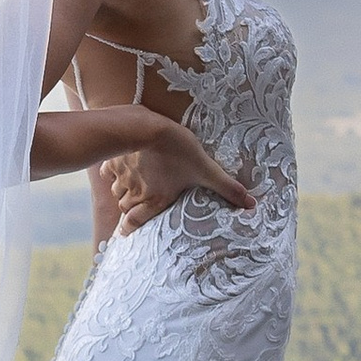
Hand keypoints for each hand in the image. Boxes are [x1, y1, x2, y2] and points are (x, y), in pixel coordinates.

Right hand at [101, 124, 251, 233]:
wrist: (146, 127)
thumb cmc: (177, 150)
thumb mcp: (206, 169)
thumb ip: (227, 187)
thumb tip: (252, 205)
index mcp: (155, 199)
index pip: (136, 222)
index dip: (129, 230)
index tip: (125, 233)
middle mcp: (136, 192)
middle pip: (125, 207)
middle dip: (129, 209)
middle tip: (133, 208)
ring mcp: (123, 177)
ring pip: (117, 191)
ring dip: (122, 191)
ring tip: (129, 187)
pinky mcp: (115, 159)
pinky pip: (109, 171)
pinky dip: (112, 172)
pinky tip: (117, 168)